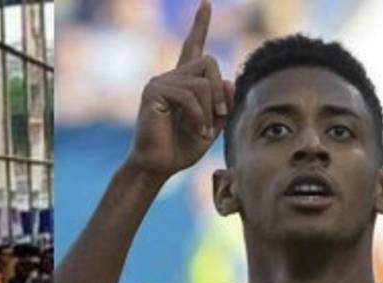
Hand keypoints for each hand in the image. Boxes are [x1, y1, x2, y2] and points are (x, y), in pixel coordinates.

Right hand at [124, 1, 233, 179]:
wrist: (157, 166)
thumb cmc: (181, 148)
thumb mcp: (212, 124)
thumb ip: (223, 102)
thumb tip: (229, 80)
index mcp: (183, 82)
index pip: (192, 47)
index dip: (199, 24)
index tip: (206, 3)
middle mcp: (170, 77)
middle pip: (208, 62)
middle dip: (219, 90)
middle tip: (221, 115)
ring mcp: (159, 82)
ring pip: (201, 81)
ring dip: (210, 108)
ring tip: (205, 130)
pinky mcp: (153, 92)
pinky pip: (189, 94)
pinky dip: (199, 115)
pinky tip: (197, 130)